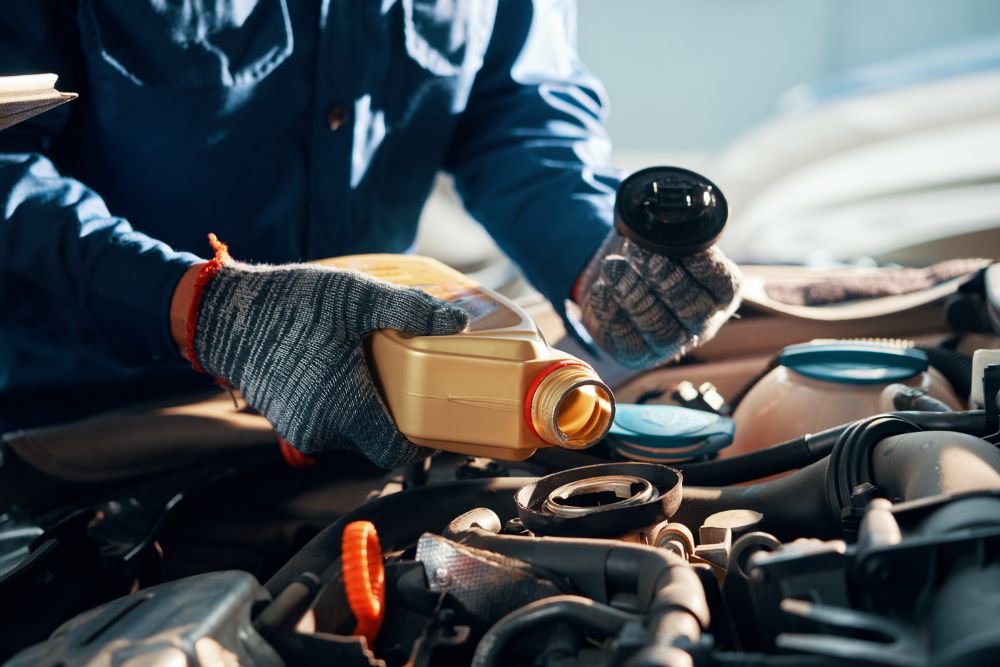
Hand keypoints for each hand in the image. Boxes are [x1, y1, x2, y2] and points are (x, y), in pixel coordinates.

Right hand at [173, 249, 468, 467]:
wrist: (223, 314)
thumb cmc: (291, 305)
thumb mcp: (357, 298)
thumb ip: (410, 311)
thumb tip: (458, 323)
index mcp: (346, 410)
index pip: (395, 453)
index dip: (420, 442)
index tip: (434, 417)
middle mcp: (322, 430)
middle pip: (376, 440)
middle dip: (395, 416)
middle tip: (410, 380)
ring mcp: (299, 428)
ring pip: (350, 430)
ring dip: (366, 407)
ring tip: (375, 367)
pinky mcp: (284, 418)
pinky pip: (325, 420)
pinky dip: (339, 402)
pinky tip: (342, 367)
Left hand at [577, 231, 740, 368]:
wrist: (615, 279)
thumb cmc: (648, 256)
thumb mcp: (665, 240)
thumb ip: (671, 234)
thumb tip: (659, 215)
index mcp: (720, 292)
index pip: (724, 284)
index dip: (703, 265)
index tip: (677, 244)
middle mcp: (701, 322)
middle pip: (693, 310)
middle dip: (664, 279)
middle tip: (640, 253)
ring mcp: (670, 343)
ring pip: (660, 330)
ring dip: (634, 295)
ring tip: (613, 266)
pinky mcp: (637, 354)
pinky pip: (626, 340)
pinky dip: (611, 311)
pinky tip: (602, 288)